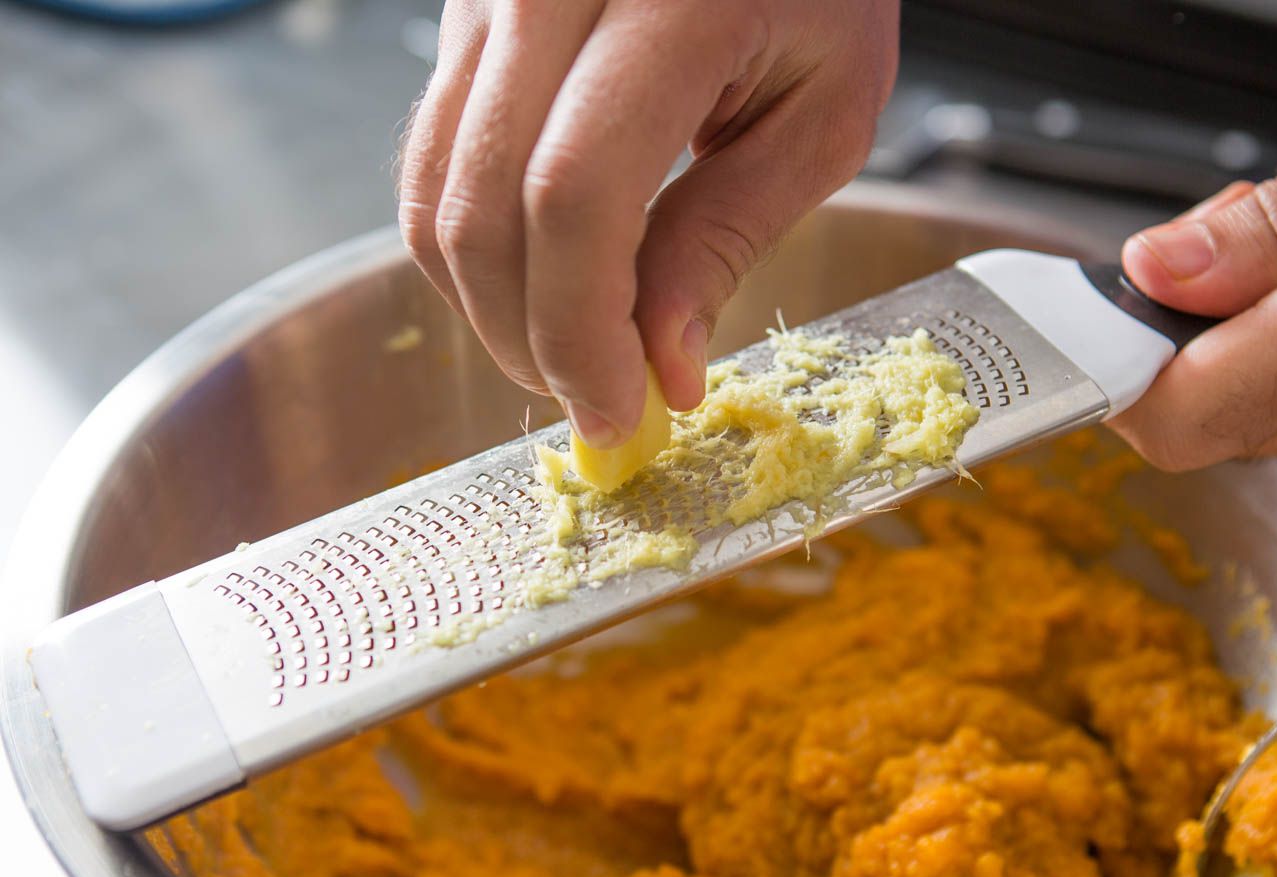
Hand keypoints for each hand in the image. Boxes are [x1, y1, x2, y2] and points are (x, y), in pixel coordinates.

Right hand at [398, 0, 898, 447]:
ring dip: (488, 307)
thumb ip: (728, 237)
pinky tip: (538, 287)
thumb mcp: (821, 116)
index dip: (579, 330)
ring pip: (434, 191)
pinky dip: (473, 249)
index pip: (575, 195)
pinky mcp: (465, 14)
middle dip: (528, 339)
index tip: (615, 414)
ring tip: (566, 357)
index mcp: (669, 1)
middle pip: (483, 205)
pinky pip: (433, 157)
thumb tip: (660, 369)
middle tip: (591, 404)